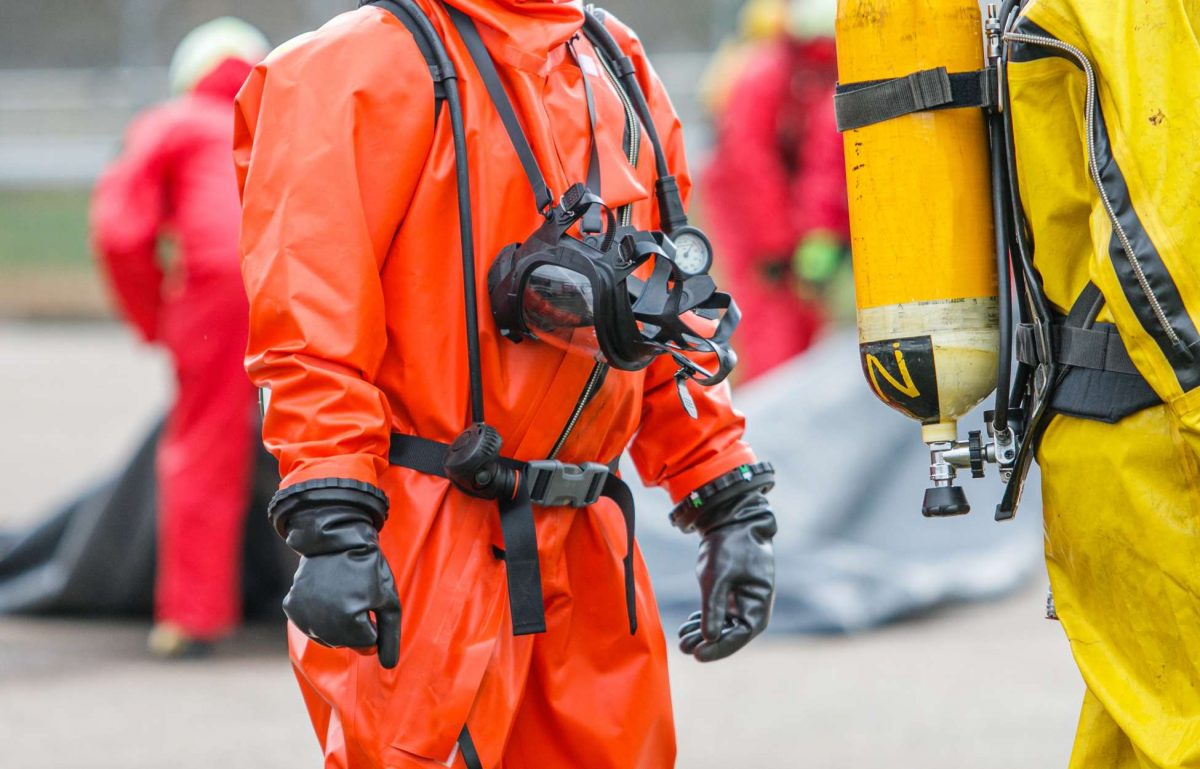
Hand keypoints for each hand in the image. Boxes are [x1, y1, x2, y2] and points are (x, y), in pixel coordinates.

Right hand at [272, 484, 400, 667]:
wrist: (336, 538)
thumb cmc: (369, 568)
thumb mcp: (388, 600)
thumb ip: (390, 635)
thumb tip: (388, 666)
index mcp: (350, 619)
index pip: (367, 645)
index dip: (374, 625)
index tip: (371, 603)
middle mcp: (322, 622)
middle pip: (346, 644)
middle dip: (356, 626)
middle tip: (356, 596)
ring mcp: (304, 615)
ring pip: (326, 638)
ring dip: (337, 624)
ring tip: (342, 595)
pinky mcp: (291, 607)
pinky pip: (309, 625)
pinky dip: (318, 616)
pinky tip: (324, 594)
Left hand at [678, 491, 775, 661]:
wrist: (733, 519)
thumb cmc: (730, 546)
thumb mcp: (718, 577)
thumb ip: (713, 608)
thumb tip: (710, 639)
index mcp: (758, 605)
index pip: (739, 636)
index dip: (718, 649)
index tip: (697, 655)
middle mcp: (753, 607)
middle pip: (730, 634)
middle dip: (706, 642)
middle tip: (683, 647)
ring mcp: (743, 600)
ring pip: (723, 625)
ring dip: (702, 633)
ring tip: (682, 638)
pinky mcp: (732, 593)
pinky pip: (719, 614)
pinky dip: (703, 620)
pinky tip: (688, 625)